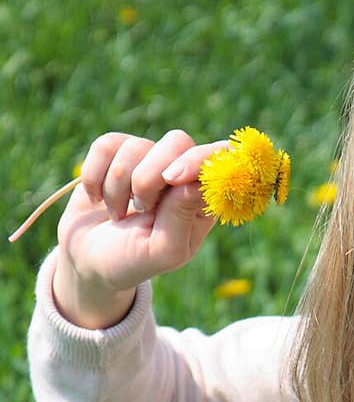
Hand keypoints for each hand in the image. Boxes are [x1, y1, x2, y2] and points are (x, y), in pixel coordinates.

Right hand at [53, 130, 225, 326]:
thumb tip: (194, 182)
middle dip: (149, 177)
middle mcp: (179, 173)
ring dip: (117, 187)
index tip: (173, 179)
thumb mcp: (163, 250)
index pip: (216, 160)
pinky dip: (94, 177)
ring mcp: (147, 158)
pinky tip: (98, 199)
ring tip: (118, 215)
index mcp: (202, 199)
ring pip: (135, 146)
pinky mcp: (115, 151)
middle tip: (141, 209)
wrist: (88, 259)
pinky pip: (105, 146)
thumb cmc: (135, 259)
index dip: (197, 161)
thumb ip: (182, 217)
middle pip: (176, 142)